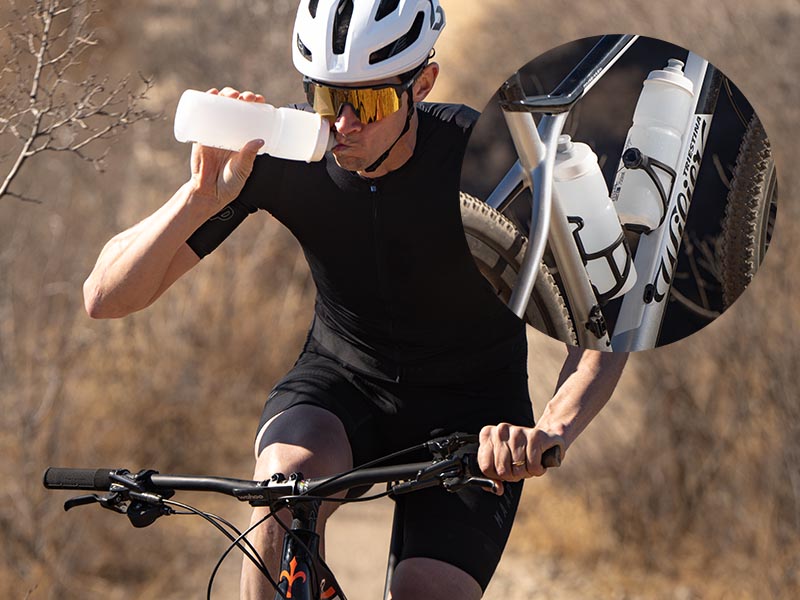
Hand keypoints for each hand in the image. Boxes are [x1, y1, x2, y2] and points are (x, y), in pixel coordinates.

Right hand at [188, 87, 265, 212]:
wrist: (207, 193)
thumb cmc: (228, 184)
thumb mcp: (242, 170)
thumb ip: (249, 156)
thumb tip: (260, 140)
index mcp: (244, 140)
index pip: (251, 118)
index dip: (255, 106)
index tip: (259, 100)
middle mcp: (230, 133)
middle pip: (236, 109)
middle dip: (241, 98)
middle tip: (245, 98)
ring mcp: (215, 132)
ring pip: (220, 108)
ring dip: (225, 96)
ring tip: (230, 94)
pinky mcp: (201, 135)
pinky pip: (203, 116)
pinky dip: (206, 102)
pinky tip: (211, 94)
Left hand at [477, 423, 564, 493]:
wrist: (544, 439)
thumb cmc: (519, 452)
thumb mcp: (500, 461)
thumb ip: (493, 477)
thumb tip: (497, 489)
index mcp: (487, 435)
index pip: (485, 467)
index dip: (496, 476)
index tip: (504, 470)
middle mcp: (501, 430)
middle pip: (502, 471)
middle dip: (513, 476)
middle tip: (519, 468)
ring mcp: (518, 432)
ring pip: (518, 469)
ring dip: (526, 473)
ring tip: (528, 463)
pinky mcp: (535, 436)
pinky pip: (533, 466)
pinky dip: (537, 470)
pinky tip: (538, 462)